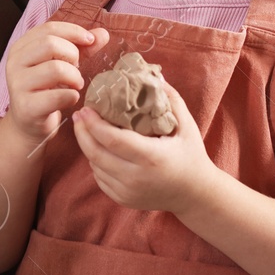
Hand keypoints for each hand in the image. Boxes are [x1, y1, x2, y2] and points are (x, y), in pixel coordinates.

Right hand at [4, 22, 108, 143]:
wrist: (29, 123)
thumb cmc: (47, 89)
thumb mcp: (63, 64)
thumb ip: (82, 48)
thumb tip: (103, 34)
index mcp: (21, 47)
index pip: (49, 28)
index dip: (73, 32)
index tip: (90, 40)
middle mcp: (15, 63)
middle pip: (50, 44)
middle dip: (72, 55)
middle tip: (77, 69)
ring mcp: (18, 85)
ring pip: (55, 69)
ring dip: (74, 77)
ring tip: (76, 85)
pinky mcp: (26, 107)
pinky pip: (57, 96)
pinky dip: (72, 96)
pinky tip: (72, 98)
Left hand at [72, 79, 216, 214]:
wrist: (195, 194)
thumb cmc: (191, 155)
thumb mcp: (187, 125)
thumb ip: (170, 98)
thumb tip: (154, 75)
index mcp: (151, 157)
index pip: (112, 139)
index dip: (93, 123)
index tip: (85, 108)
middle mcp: (136, 177)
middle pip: (96, 153)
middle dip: (82, 132)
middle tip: (79, 115)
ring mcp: (128, 192)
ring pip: (95, 166)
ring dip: (88, 146)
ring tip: (87, 128)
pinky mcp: (123, 199)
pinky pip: (100, 178)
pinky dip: (96, 162)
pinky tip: (99, 148)